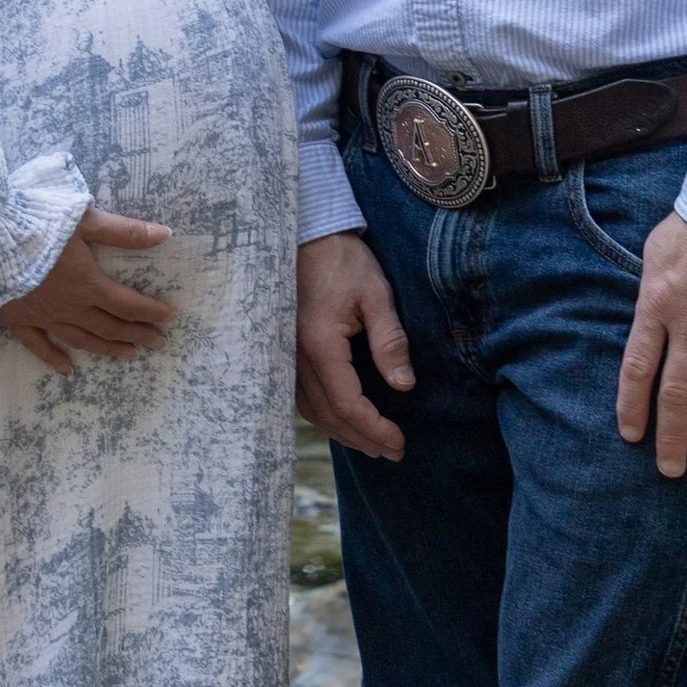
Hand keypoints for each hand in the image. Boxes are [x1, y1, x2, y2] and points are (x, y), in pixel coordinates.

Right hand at [0, 209, 174, 373]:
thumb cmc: (36, 222)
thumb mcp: (84, 220)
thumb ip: (124, 231)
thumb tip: (165, 235)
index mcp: (88, 284)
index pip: (127, 304)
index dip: (150, 312)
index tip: (168, 318)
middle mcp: (69, 307)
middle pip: (109, 326)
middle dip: (136, 335)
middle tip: (157, 343)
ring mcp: (42, 317)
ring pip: (81, 339)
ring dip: (106, 349)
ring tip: (128, 356)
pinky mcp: (16, 320)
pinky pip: (38, 345)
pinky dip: (54, 358)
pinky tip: (68, 370)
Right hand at [295, 230, 412, 457]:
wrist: (306, 235)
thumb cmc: (342, 260)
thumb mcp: (376, 294)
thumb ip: (389, 341)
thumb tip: (403, 386)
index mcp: (319, 345)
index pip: (347, 404)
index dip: (374, 428)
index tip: (399, 441)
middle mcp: (295, 357)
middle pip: (328, 416)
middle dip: (362, 439)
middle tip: (393, 452)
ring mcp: (284, 356)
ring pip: (310, 411)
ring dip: (342, 432)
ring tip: (372, 444)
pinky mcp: (284, 352)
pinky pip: (300, 397)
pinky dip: (325, 415)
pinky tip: (342, 420)